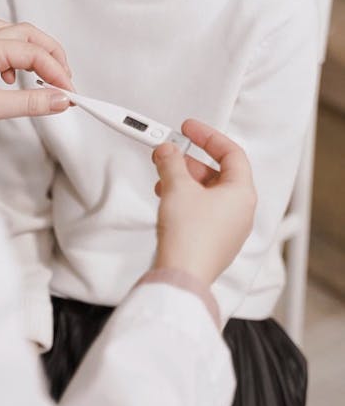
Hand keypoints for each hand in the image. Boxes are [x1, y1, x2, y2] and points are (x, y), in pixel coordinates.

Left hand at [0, 21, 72, 140]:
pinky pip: (5, 52)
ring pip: (17, 39)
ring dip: (36, 54)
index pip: (34, 53)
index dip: (57, 72)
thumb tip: (60, 100)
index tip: (70, 93)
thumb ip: (29, 103)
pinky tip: (17, 82)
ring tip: (48, 76)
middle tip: (66, 78)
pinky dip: (20, 62)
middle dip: (51, 54)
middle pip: (29, 35)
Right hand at [152, 119, 255, 285]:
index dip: (208, 137)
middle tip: (169, 152)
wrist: (181, 276)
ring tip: (163, 177)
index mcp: (242, 194)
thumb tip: (168, 151)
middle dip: (190, 161)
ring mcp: (229, 229)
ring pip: (208, 193)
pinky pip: (202, 211)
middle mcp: (241, 211)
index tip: (189, 129)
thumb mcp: (177, 187)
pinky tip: (167, 199)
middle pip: (218, 173)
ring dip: (184, 181)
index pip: (231, 153)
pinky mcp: (214, 242)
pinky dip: (185, 200)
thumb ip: (172, 162)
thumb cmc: (190, 238)